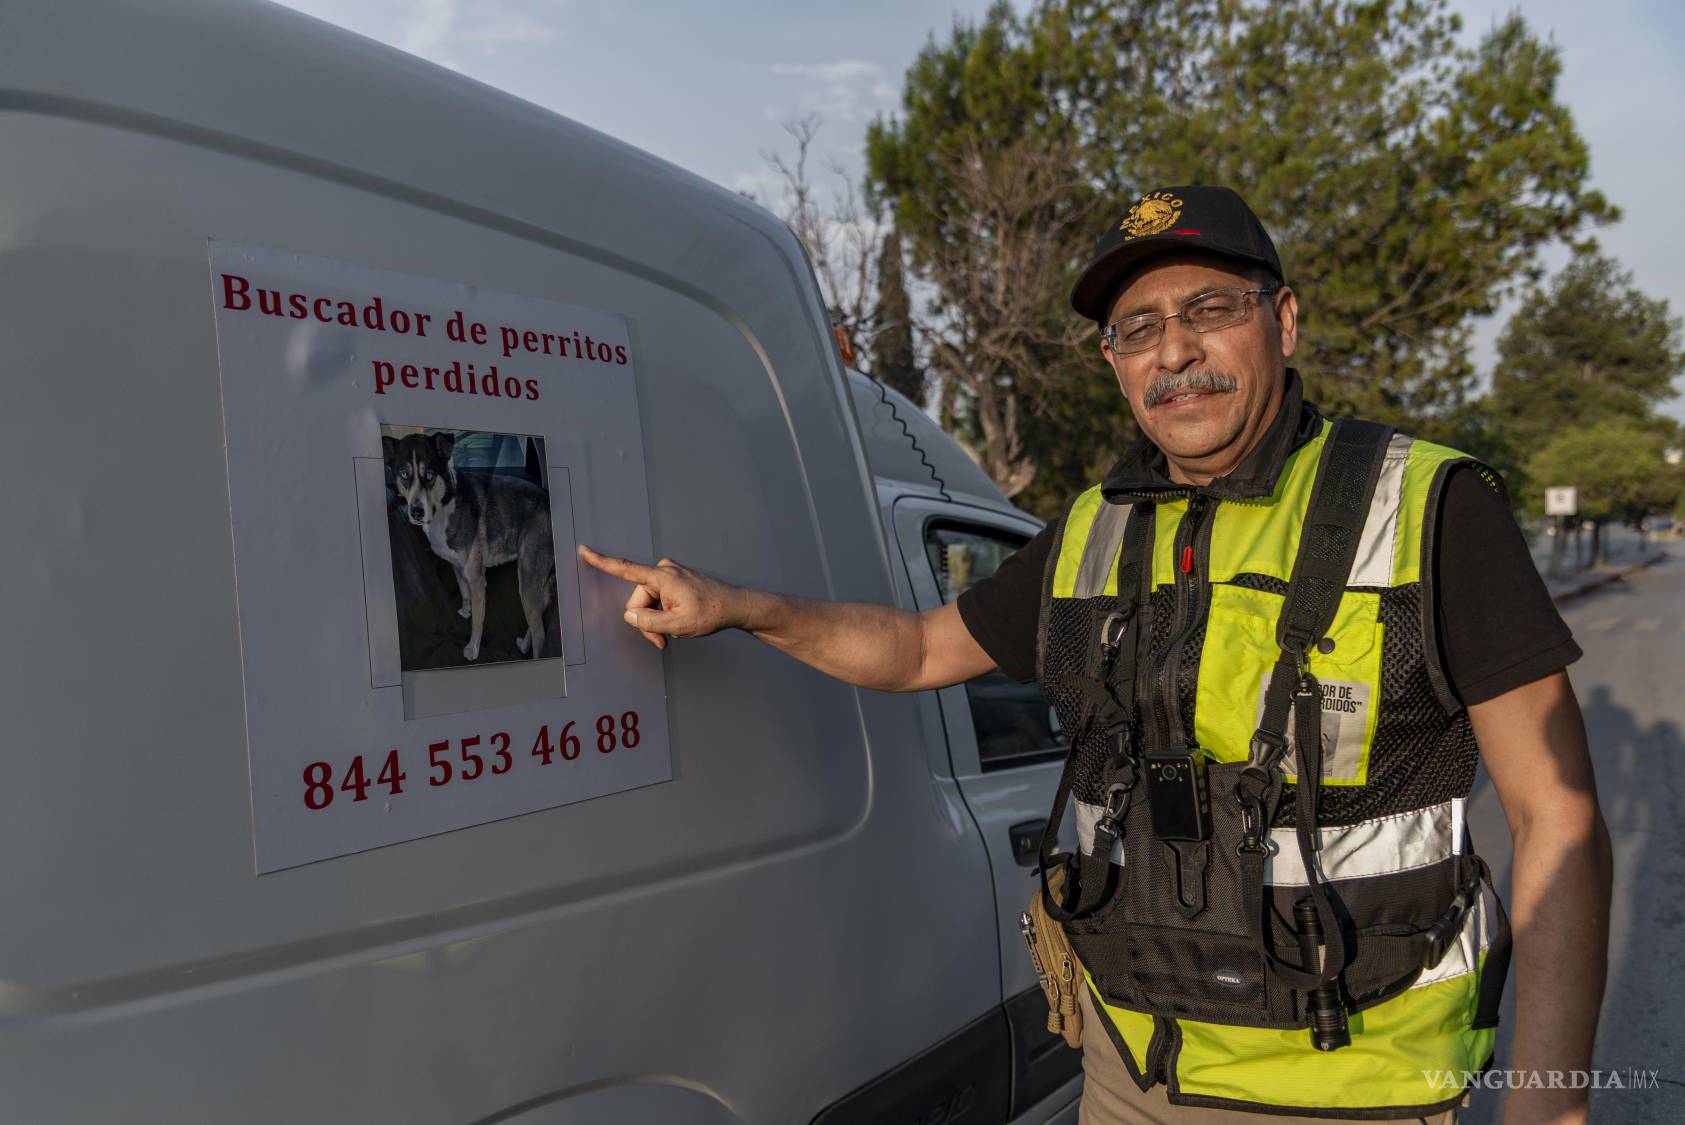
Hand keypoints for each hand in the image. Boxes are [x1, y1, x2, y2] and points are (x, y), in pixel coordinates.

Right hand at [577, 544, 740, 649]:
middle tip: (664, 640)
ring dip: (657, 622)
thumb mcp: (678, 625)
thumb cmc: (711, 613)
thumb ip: (649, 621)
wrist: (735, 606)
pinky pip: (658, 601)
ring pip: (648, 604)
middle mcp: (664, 571)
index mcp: (663, 577)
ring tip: (675, 634)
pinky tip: (677, 624)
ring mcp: (670, 575)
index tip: (584, 550)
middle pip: (638, 602)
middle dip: (647, 622)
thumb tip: (630, 616)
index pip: (626, 569)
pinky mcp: (674, 581)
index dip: (602, 562)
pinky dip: (664, 615)